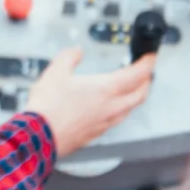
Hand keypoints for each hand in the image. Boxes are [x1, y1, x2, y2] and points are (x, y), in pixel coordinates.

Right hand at [24, 47, 156, 157]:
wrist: (39, 137)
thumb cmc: (49, 108)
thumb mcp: (55, 71)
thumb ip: (69, 57)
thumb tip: (76, 52)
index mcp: (106, 89)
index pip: (138, 74)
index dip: (148, 63)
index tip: (150, 57)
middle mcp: (111, 107)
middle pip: (140, 94)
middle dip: (146, 81)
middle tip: (145, 73)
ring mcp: (105, 123)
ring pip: (130, 109)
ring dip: (135, 97)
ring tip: (131, 90)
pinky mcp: (96, 134)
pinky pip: (117, 120)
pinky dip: (120, 110)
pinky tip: (110, 108)